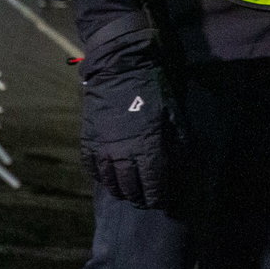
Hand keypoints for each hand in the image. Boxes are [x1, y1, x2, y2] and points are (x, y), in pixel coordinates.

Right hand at [79, 57, 176, 206]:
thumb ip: (178, 143)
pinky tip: (106, 178)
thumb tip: (181, 165)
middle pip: (130, 188)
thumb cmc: (154, 87)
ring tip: (127, 193)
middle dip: (140, 198)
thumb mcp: (175, 114)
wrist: (121, 66)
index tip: (163, 202)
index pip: (154, 185)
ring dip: (120, 190)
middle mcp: (123, 154)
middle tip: (145, 200)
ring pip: (110, 181)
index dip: (159, 197)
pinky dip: (99, 176)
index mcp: (148, 148)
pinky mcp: (88, 139)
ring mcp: (102, 148)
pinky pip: (91, 167)